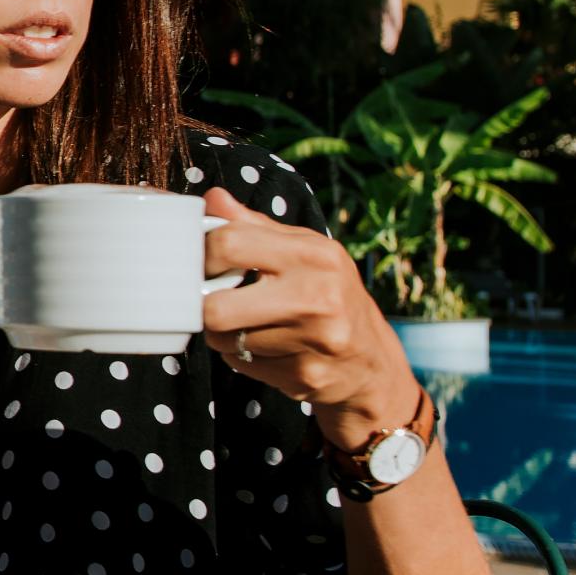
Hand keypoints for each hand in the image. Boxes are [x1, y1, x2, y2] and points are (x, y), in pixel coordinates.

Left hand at [198, 187, 422, 446]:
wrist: (372, 363)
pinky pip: (242, 364)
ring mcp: (313, 340)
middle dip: (205, 307)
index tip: (204, 263)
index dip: (202, 255)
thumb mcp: (303, 249)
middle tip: (215, 301)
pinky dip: (243, 357)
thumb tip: (211, 198)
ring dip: (225, 335)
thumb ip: (254, 225)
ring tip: (249, 325)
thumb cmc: (330, 295)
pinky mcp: (305, 376)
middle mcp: (316, 296)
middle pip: (215, 308)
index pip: (229, 244)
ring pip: (225, 340)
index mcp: (313, 254)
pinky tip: (268, 347)